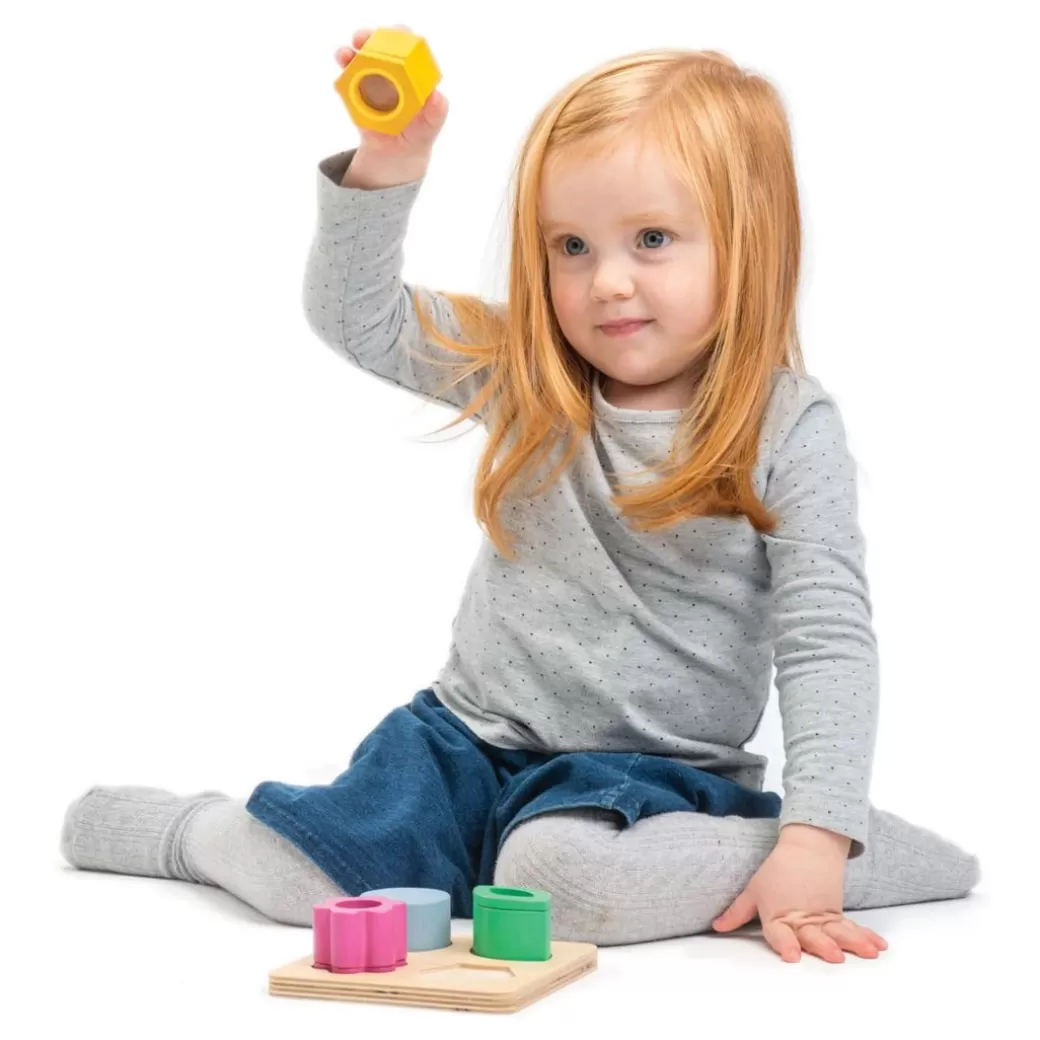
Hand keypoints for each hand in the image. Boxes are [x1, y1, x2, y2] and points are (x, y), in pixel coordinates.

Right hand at [334, 26, 448, 171]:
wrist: (396, 154)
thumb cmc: (418, 133)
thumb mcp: (431, 126)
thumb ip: (437, 112)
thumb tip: (436, 97)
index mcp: (411, 70)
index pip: (408, 45)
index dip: (402, 36)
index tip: (397, 37)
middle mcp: (389, 68)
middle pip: (380, 43)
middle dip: (371, 36)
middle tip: (363, 40)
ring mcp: (369, 78)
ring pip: (357, 56)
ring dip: (349, 52)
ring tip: (345, 55)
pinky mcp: (354, 92)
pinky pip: (345, 81)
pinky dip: (341, 77)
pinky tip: (340, 80)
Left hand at [712, 825, 887, 962]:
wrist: (807, 847)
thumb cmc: (777, 871)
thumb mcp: (754, 890)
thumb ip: (738, 913)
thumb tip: (717, 926)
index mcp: (778, 915)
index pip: (779, 933)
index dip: (785, 944)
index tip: (792, 956)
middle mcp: (802, 918)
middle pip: (812, 934)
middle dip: (823, 945)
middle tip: (834, 955)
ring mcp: (822, 916)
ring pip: (837, 932)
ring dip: (853, 942)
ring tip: (868, 952)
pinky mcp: (837, 913)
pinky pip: (852, 927)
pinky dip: (866, 935)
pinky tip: (879, 946)